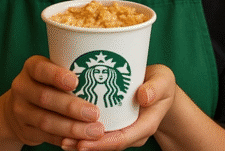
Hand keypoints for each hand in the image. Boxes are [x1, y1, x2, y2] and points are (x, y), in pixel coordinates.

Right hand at [3, 55, 105, 147]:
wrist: (18, 106)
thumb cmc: (47, 82)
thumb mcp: (52, 69)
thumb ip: (71, 69)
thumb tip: (105, 73)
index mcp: (31, 67)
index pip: (41, 69)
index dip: (57, 76)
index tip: (76, 82)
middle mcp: (22, 87)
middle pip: (45, 98)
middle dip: (71, 107)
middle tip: (94, 113)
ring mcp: (20, 110)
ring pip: (46, 121)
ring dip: (72, 128)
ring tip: (93, 131)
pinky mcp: (25, 130)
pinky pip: (46, 137)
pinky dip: (66, 139)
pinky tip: (81, 140)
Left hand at [62, 64, 176, 150]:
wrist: (159, 88)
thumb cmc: (161, 83)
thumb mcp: (163, 80)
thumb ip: (156, 88)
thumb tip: (144, 96)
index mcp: (146, 125)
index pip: (122, 139)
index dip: (102, 143)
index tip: (83, 143)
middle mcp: (133, 132)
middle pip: (108, 144)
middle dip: (87, 146)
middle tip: (64, 142)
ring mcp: (124, 130)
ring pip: (102, 141)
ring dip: (82, 142)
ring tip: (61, 140)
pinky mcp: (116, 125)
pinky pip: (100, 133)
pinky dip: (84, 133)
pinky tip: (66, 129)